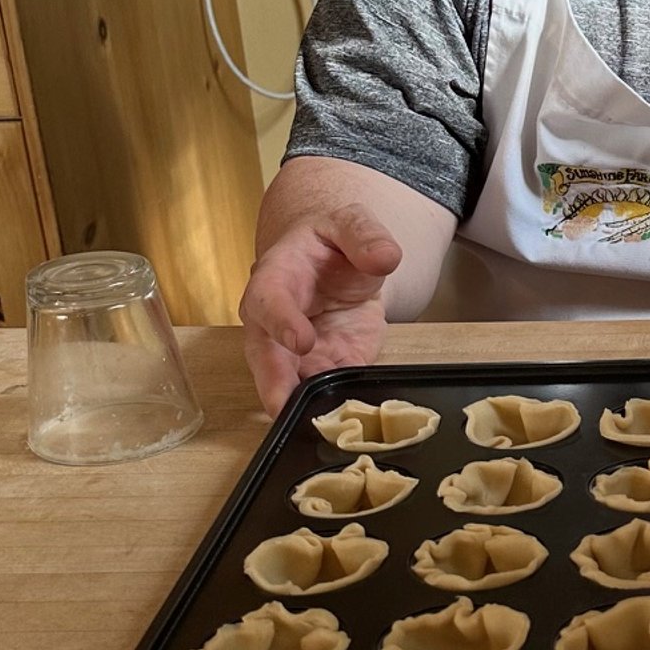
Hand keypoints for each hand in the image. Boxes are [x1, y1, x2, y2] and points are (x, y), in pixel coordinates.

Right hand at [240, 207, 402, 410]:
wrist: (340, 262)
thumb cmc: (333, 242)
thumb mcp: (351, 224)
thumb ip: (365, 237)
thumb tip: (385, 255)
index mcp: (276, 277)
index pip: (269, 301)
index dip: (281, 322)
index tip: (300, 341)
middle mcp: (276, 320)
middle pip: (265, 354)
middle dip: (272, 380)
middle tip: (282, 406)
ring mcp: (297, 351)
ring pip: (288, 383)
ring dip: (298, 404)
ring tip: (312, 426)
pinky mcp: (325, 367)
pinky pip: (323, 393)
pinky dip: (332, 409)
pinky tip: (344, 424)